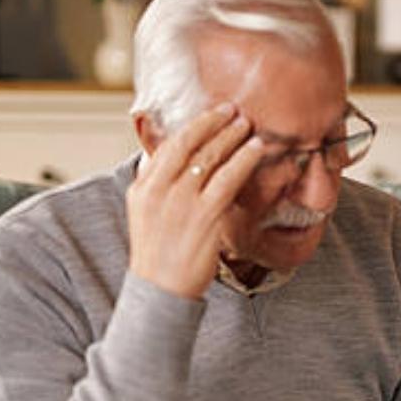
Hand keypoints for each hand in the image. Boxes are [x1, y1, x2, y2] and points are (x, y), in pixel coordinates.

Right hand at [127, 103, 265, 298]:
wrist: (161, 291)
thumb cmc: (160, 258)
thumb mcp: (146, 217)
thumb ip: (156, 188)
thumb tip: (161, 164)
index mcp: (142, 188)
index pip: (167, 146)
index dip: (191, 126)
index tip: (208, 115)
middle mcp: (159, 189)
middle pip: (187, 143)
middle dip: (211, 122)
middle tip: (231, 108)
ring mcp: (182, 201)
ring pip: (210, 157)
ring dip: (231, 136)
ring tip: (247, 123)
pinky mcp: (206, 215)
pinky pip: (229, 178)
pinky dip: (244, 159)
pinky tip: (257, 149)